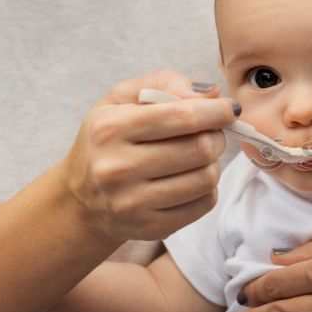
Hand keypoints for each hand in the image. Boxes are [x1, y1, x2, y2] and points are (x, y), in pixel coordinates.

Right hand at [60, 70, 237, 242]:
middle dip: (217, 137)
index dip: (216, 112)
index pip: (182, 117)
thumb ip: (166, 84)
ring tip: (198, 158)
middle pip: (201, 148)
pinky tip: (191, 180)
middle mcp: (117, 168)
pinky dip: (207, 189)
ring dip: (213, 163)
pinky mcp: (150, 227)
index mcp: (110, 128)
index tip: (229, 109)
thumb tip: (213, 94)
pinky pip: (204, 205)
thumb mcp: (121, 98)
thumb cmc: (109, 139)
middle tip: (211, 134)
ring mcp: (132, 202)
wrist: (82, 198)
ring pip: (207, 178)